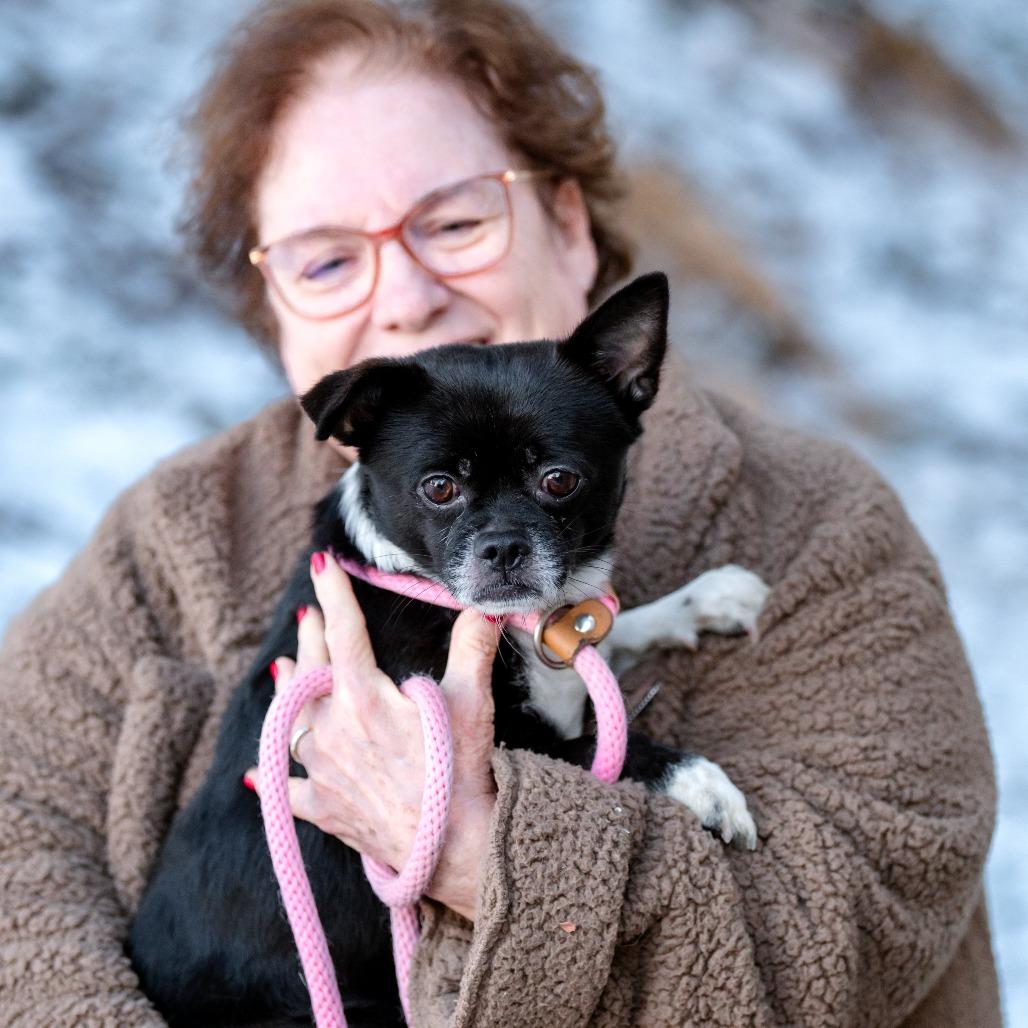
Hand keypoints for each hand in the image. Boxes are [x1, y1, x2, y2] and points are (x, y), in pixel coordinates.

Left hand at [245, 552, 499, 920]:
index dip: (335, 594)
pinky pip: (287, 789)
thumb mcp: (471, 701)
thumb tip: (483, 606)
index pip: (344, 631)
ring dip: (287, 689)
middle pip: (313, 669)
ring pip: (291, 719)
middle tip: (309, 613)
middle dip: (311, 635)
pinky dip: (272, 777)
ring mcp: (321, 768)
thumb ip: (472, 646)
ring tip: (280, 666)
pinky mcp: (323, 808)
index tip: (322, 564)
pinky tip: (257, 773)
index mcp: (364, 695)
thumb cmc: (460, 772)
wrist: (452, 847)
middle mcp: (332, 727)